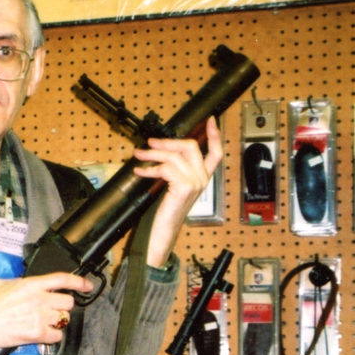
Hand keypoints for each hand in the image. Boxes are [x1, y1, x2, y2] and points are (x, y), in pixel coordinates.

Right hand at [0, 271, 92, 351]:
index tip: (86, 286)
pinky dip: (52, 336)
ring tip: (44, 323)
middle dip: (63, 306)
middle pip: (68, 303)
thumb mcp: (3, 283)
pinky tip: (43, 334)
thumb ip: (22, 283)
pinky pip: (57, 336)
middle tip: (54, 310)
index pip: (63, 280)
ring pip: (64, 319)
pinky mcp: (36, 334)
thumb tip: (29, 285)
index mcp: (32, 284)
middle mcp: (39, 299)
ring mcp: (39, 317)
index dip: (79, 282)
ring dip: (57, 322)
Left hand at [132, 116, 223, 266]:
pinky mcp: (184, 187)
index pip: (216, 153)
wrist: (162, 233)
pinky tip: (140, 171)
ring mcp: (195, 183)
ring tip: (139, 156)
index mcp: (203, 178)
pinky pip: (166, 168)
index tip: (210, 121)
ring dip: (152, 154)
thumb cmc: (165, 213)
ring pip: (174, 156)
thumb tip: (163, 152)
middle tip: (150, 143)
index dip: (214, 136)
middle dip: (168, 141)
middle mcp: (202, 179)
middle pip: (190, 147)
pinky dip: (149, 168)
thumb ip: (175, 172)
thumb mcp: (173, 188)